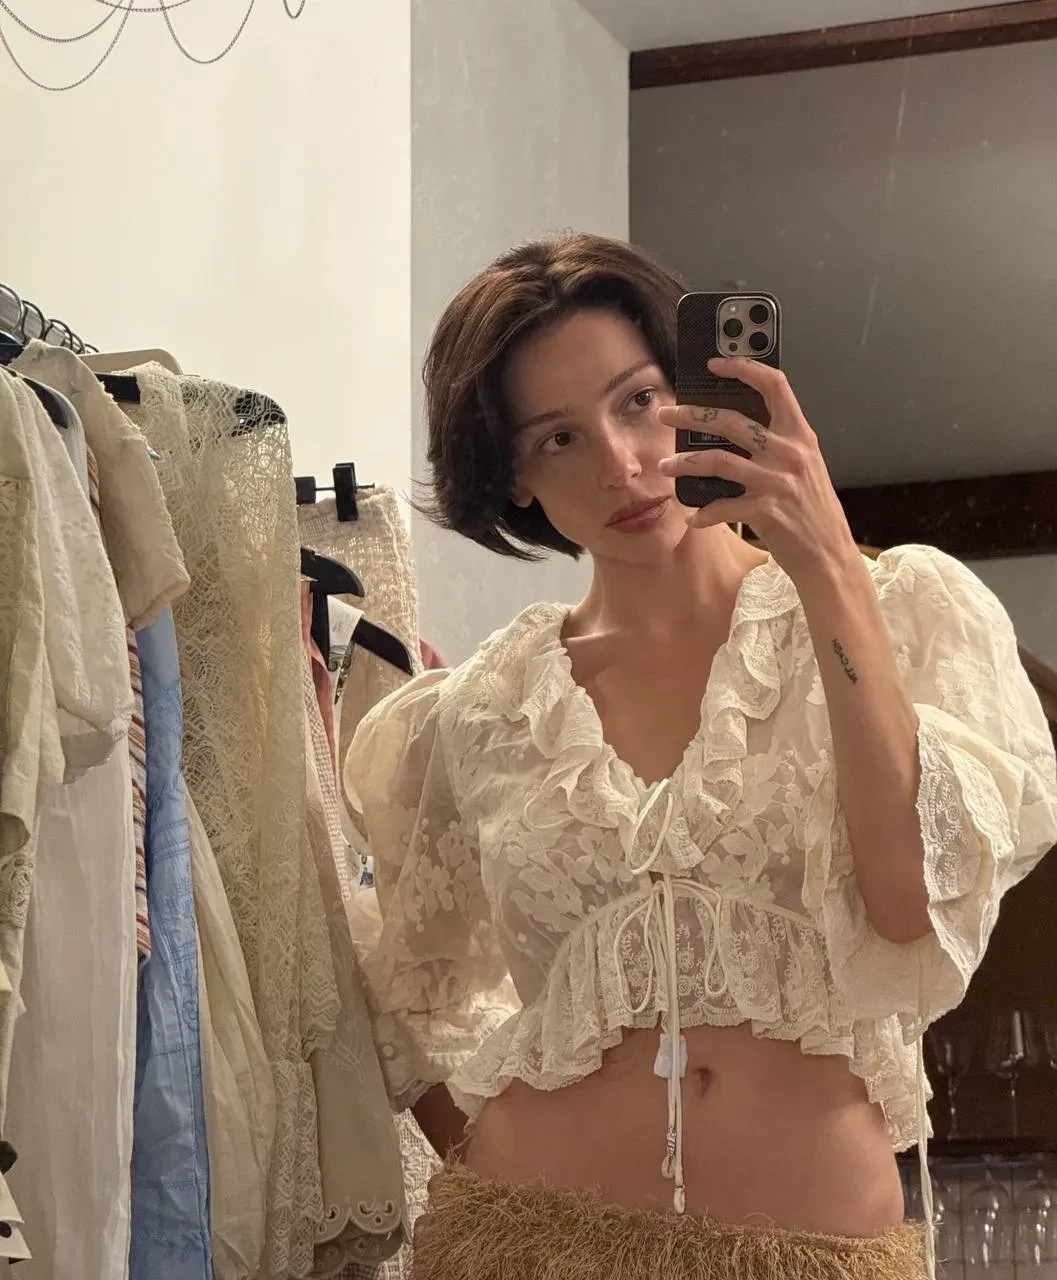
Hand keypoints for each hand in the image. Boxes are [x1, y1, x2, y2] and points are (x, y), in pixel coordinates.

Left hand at [657, 357, 857, 581]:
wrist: (829, 554)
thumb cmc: (812, 510)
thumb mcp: (804, 466)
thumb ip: (778, 444)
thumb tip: (735, 427)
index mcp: (800, 435)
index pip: (775, 386)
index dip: (744, 368)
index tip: (715, 365)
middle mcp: (789, 453)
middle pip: (731, 421)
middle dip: (691, 415)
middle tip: (665, 415)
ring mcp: (777, 481)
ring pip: (717, 460)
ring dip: (685, 462)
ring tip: (665, 466)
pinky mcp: (766, 510)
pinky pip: (722, 506)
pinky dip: (703, 513)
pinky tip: (693, 517)